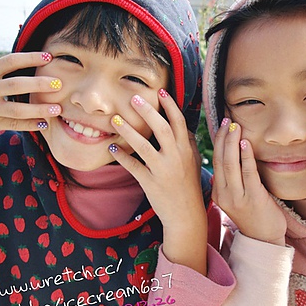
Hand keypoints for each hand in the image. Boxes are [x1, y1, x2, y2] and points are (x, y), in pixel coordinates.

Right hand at [0, 52, 62, 144]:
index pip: (11, 61)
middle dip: (40, 84)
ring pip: (19, 109)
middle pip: (17, 85)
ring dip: (40, 109)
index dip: (31, 58)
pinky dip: (31, 124)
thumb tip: (24, 60)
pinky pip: (15, 124)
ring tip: (57, 109)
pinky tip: (45, 123)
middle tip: (59, 84)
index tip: (49, 57)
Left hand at [107, 89, 207, 273]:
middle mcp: (175, 157)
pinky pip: (133, 166)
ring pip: (144, 146)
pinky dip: (122, 157)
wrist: (186, 214)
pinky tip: (112, 147)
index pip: (179, 122)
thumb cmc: (188, 186)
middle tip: (133, 98)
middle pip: (161, 128)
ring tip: (115, 120)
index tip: (160, 91)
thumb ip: (189, 143)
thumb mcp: (193, 162)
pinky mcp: (150, 182)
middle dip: (147, 111)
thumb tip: (184, 125)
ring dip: (128, 131)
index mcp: (186, 149)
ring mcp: (162, 170)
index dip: (170, 105)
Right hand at [212, 119, 287, 245]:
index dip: (219, 141)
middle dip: (224, 138)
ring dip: (233, 143)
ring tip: (235, 126)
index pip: (215, 161)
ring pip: (231, 164)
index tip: (222, 125)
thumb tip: (225, 159)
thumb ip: (229, 181)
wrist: (264, 239)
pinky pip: (248, 173)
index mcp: (217, 193)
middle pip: (221, 160)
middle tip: (227, 120)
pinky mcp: (253, 198)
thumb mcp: (235, 198)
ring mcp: (237, 197)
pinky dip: (246, 156)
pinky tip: (247, 143)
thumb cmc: (253, 216)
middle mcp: (223, 194)